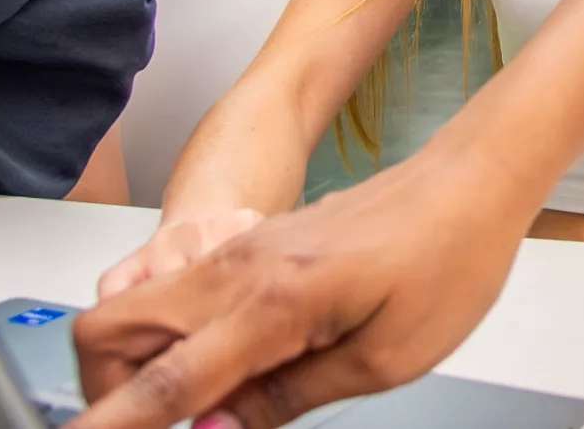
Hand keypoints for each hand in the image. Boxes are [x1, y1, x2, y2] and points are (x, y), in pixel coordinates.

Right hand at [71, 147, 532, 428]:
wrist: (473, 180)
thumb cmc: (452, 256)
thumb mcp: (385, 359)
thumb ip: (287, 399)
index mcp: (275, 301)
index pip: (164, 384)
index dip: (117, 428)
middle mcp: (242, 267)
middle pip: (110, 332)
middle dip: (110, 392)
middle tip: (162, 428)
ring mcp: (243, 250)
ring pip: (137, 308)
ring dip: (143, 363)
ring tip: (208, 402)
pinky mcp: (254, 246)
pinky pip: (181, 294)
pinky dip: (176, 337)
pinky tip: (233, 365)